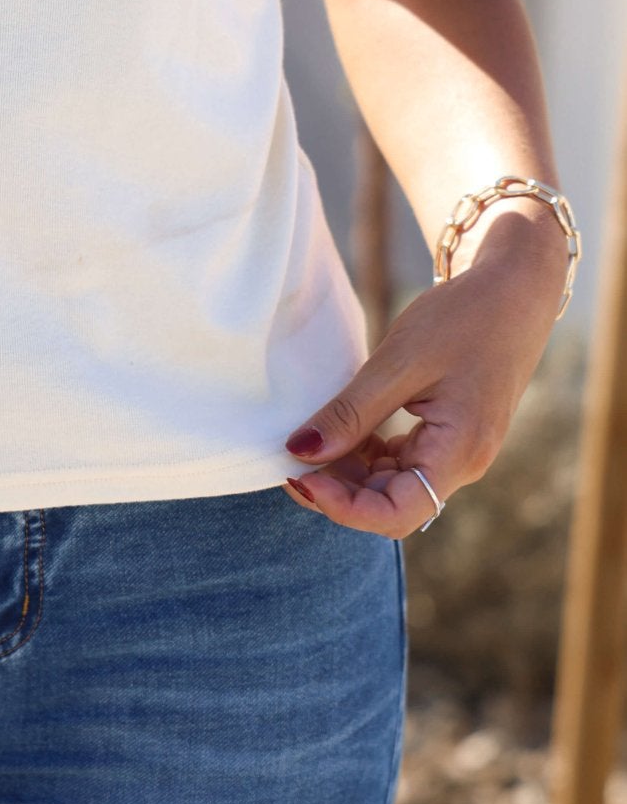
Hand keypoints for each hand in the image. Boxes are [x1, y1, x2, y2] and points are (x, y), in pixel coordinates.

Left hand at [279, 226, 565, 536]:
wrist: (513, 290)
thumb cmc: (464, 318)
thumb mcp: (398, 362)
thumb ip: (350, 413)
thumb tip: (300, 452)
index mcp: (460, 451)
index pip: (396, 513)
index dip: (342, 506)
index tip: (297, 476)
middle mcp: (463, 463)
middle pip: (391, 504)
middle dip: (338, 490)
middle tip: (289, 459)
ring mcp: (457, 452)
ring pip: (393, 485)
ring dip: (349, 472)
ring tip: (308, 442)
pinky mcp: (448, 437)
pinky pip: (401, 462)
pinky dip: (366, 454)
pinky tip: (340, 430)